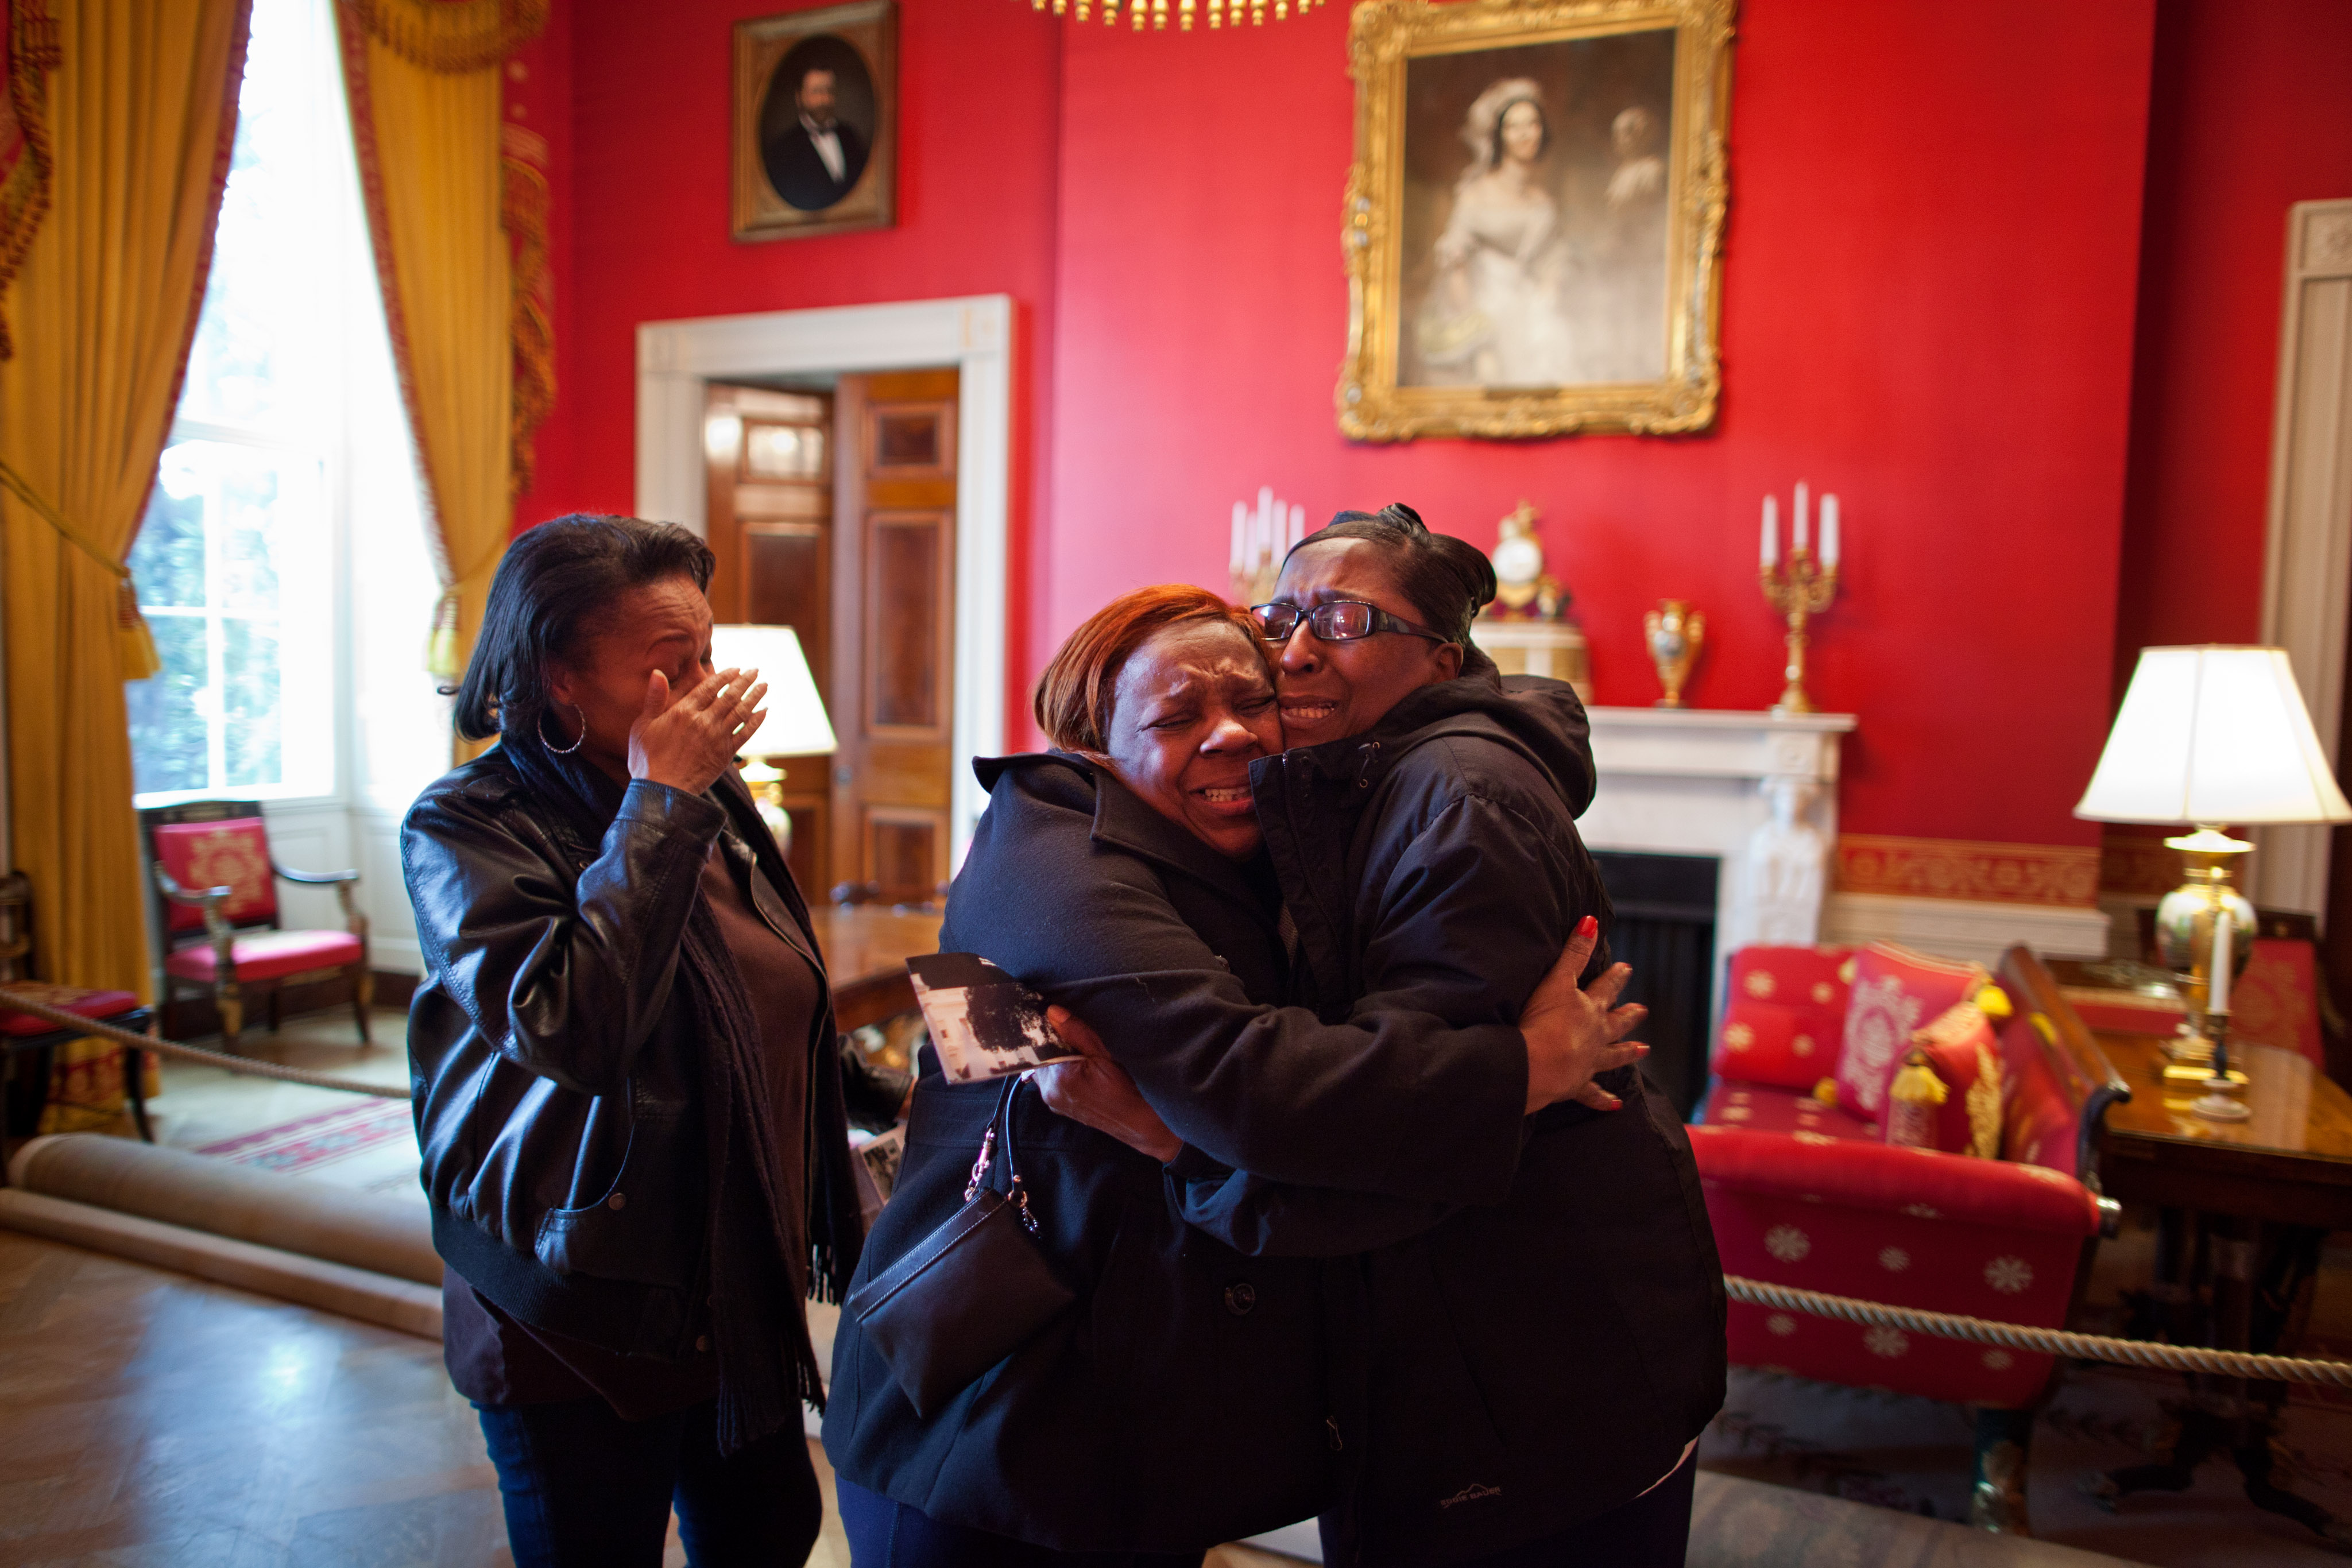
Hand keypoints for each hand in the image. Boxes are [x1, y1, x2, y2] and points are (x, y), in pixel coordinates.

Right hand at [630, 667, 767, 793]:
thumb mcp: (643, 725)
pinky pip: (745, 733)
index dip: (725, 676)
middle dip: (745, 681)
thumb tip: (658, 672)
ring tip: (765, 685)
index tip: (736, 669)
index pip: (709, 687)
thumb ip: (654, 698)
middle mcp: (704, 722)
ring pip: (741, 712)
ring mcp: (717, 738)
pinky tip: (764, 712)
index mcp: (684, 712)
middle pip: (730, 696)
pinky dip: (756, 721)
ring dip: (755, 697)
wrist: (662, 792)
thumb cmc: (647, 759)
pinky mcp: (725, 754)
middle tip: (756, 670)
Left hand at [1033, 1006, 1181, 1162]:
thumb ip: (1076, 1032)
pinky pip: (1052, 1081)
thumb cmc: (1127, 1089)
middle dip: (1051, 1043)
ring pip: (1045, 1069)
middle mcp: (1049, 1093)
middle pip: (1039, 1057)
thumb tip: (1052, 1011)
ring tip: (1079, 1050)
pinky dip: (1061, 1070)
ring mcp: (1054, 1102)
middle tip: (1072, 1032)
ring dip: (1056, 1057)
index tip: (1056, 1017)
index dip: (1046, 1030)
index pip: (1038, 1045)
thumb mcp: (1105, 1054)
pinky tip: (1079, 1066)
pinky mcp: (1061, 1107)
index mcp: (1057, 1078)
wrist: (1140, 1124)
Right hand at [1519, 915, 1649, 1114]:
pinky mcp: (1575, 1086)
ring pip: (1613, 1056)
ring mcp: (1587, 1062)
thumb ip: (1573, 952)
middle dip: (1628, 1015)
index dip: (1615, 977)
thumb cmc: (1541, 1021)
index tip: (1627, 968)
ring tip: (1643, 1050)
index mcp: (1588, 1009)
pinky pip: (1593, 1095)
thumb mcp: (1556, 980)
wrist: (1535, 1065)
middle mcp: (1594, 1036)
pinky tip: (1615, 1105)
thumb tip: (1592, 920)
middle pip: (1616, 1023)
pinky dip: (1604, 1100)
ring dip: (1627, 1052)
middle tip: (1643, 1011)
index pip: (1605, 988)